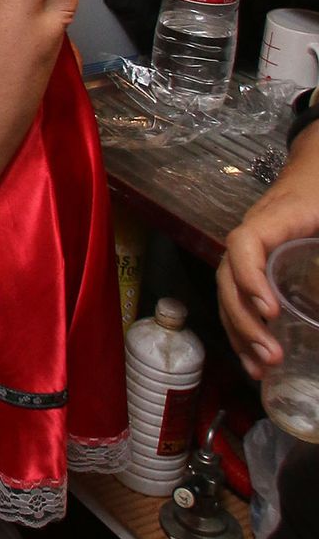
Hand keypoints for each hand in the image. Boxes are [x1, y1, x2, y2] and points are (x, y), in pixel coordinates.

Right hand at [218, 177, 317, 377]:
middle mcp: (252, 237)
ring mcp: (251, 253)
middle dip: (244, 321)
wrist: (316, 169)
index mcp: (272, 219)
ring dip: (240, 334)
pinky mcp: (258, 267)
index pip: (244, 245)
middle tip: (272, 356)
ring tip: (260, 369)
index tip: (271, 311)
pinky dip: (242, 330)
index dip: (249, 277)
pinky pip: (239, 298)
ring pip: (229, 294)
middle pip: (229, 279)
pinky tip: (255, 360)